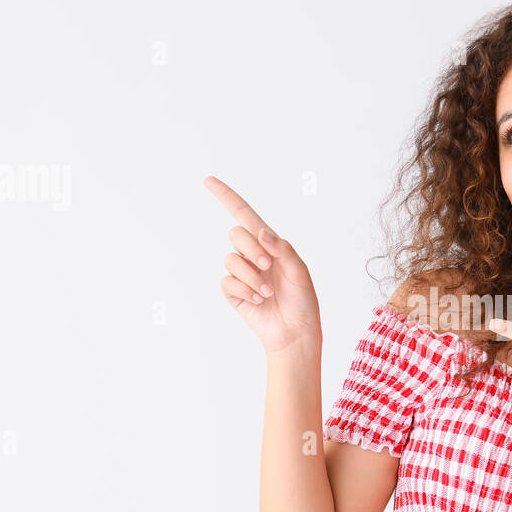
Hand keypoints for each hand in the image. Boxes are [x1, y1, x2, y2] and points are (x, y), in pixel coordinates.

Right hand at [207, 175, 321, 355]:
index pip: (244, 214)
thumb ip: (282, 248)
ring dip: (250, 275)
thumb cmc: (302, 300)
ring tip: (268, 291)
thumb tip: (261, 232)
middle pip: (235, 233)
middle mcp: (252, 254)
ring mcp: (241, 273)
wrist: (295, 331)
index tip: (208, 180)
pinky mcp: (233, 291)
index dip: (226, 197)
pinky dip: (244, 289)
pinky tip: (258, 299)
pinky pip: (227, 281)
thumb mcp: (299, 270)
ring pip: (230, 259)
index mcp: (270, 244)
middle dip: (250, 248)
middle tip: (267, 266)